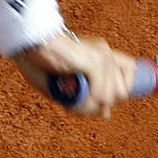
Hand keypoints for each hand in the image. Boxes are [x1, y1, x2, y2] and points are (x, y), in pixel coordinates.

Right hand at [12, 32, 136, 117]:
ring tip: (70, 102)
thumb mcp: (66, 82)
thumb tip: (106, 114)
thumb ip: (88, 96)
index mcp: (100, 54)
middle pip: (122, 92)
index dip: (119, 91)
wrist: (28, 44)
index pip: (130, 73)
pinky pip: (100, 95)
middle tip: (78, 103)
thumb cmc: (38, 61)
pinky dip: (84, 104)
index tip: (101, 101)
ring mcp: (102, 56)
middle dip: (100, 104)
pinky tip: (70, 101)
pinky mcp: (95, 62)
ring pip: (111, 97)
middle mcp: (105, 52)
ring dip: (89, 106)